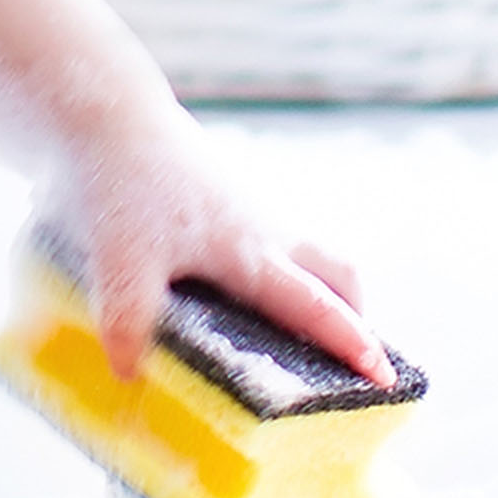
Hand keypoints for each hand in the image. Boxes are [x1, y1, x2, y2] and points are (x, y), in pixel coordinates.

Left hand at [49, 112, 391, 386]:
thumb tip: (132, 375)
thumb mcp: (121, 262)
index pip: (319, 307)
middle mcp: (265, 232)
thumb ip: (129, 321)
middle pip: (337, 273)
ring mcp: (250, 213)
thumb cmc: (125, 186)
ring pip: (309, 255)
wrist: (111, 117)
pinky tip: (238, 300)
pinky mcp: (228, 203)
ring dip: (318, 293)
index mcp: (253, 252)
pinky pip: (275, 245)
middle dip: (351, 317)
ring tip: (296, 339)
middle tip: (349, 361)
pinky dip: (280, 276)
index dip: (353, 345)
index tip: (385, 379)